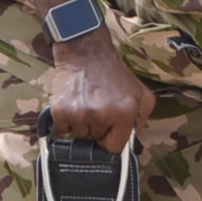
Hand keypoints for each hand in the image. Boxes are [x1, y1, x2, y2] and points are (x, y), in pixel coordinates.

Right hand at [47, 31, 149, 152]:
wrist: (87, 53)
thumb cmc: (115, 74)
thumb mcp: (141, 94)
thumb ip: (141, 120)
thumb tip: (130, 142)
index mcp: (124, 113)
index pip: (114, 147)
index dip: (111, 139)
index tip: (109, 129)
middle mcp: (102, 115)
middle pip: (95, 140)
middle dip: (97, 128)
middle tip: (98, 108)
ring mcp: (79, 114)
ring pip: (79, 135)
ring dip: (81, 124)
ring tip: (86, 104)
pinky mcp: (60, 111)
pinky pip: (61, 130)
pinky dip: (65, 122)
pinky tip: (73, 106)